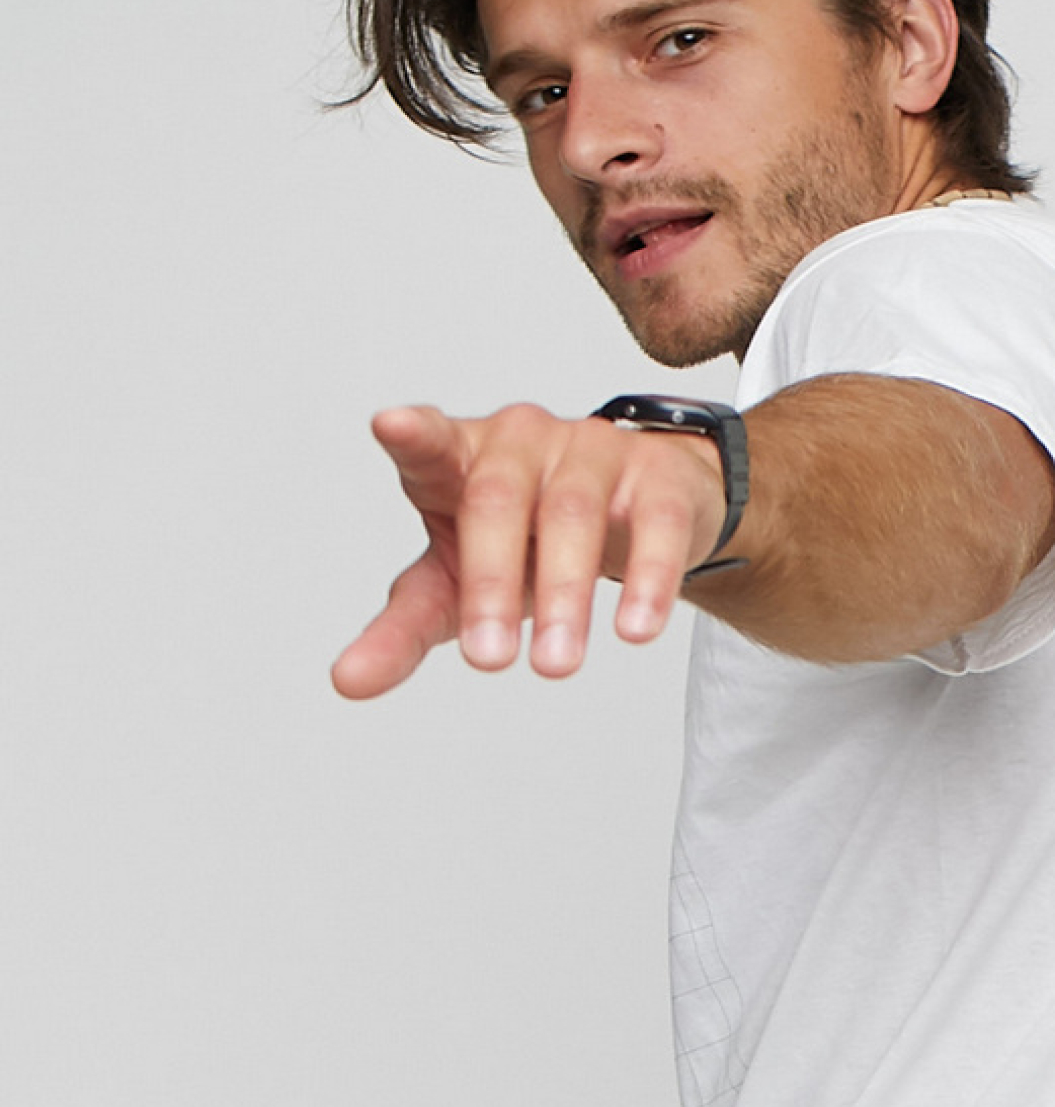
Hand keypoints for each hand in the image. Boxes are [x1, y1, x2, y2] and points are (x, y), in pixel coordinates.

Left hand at [330, 402, 724, 699]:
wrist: (637, 515)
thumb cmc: (527, 544)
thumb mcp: (456, 586)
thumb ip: (403, 629)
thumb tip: (347, 681)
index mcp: (459, 460)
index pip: (429, 443)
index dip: (413, 434)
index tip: (390, 426)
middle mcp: (520, 442)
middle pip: (497, 501)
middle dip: (491, 583)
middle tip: (489, 662)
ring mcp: (591, 450)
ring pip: (571, 515)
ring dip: (564, 595)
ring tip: (555, 666)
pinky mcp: (656, 477)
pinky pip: (654, 523)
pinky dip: (646, 578)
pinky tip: (634, 629)